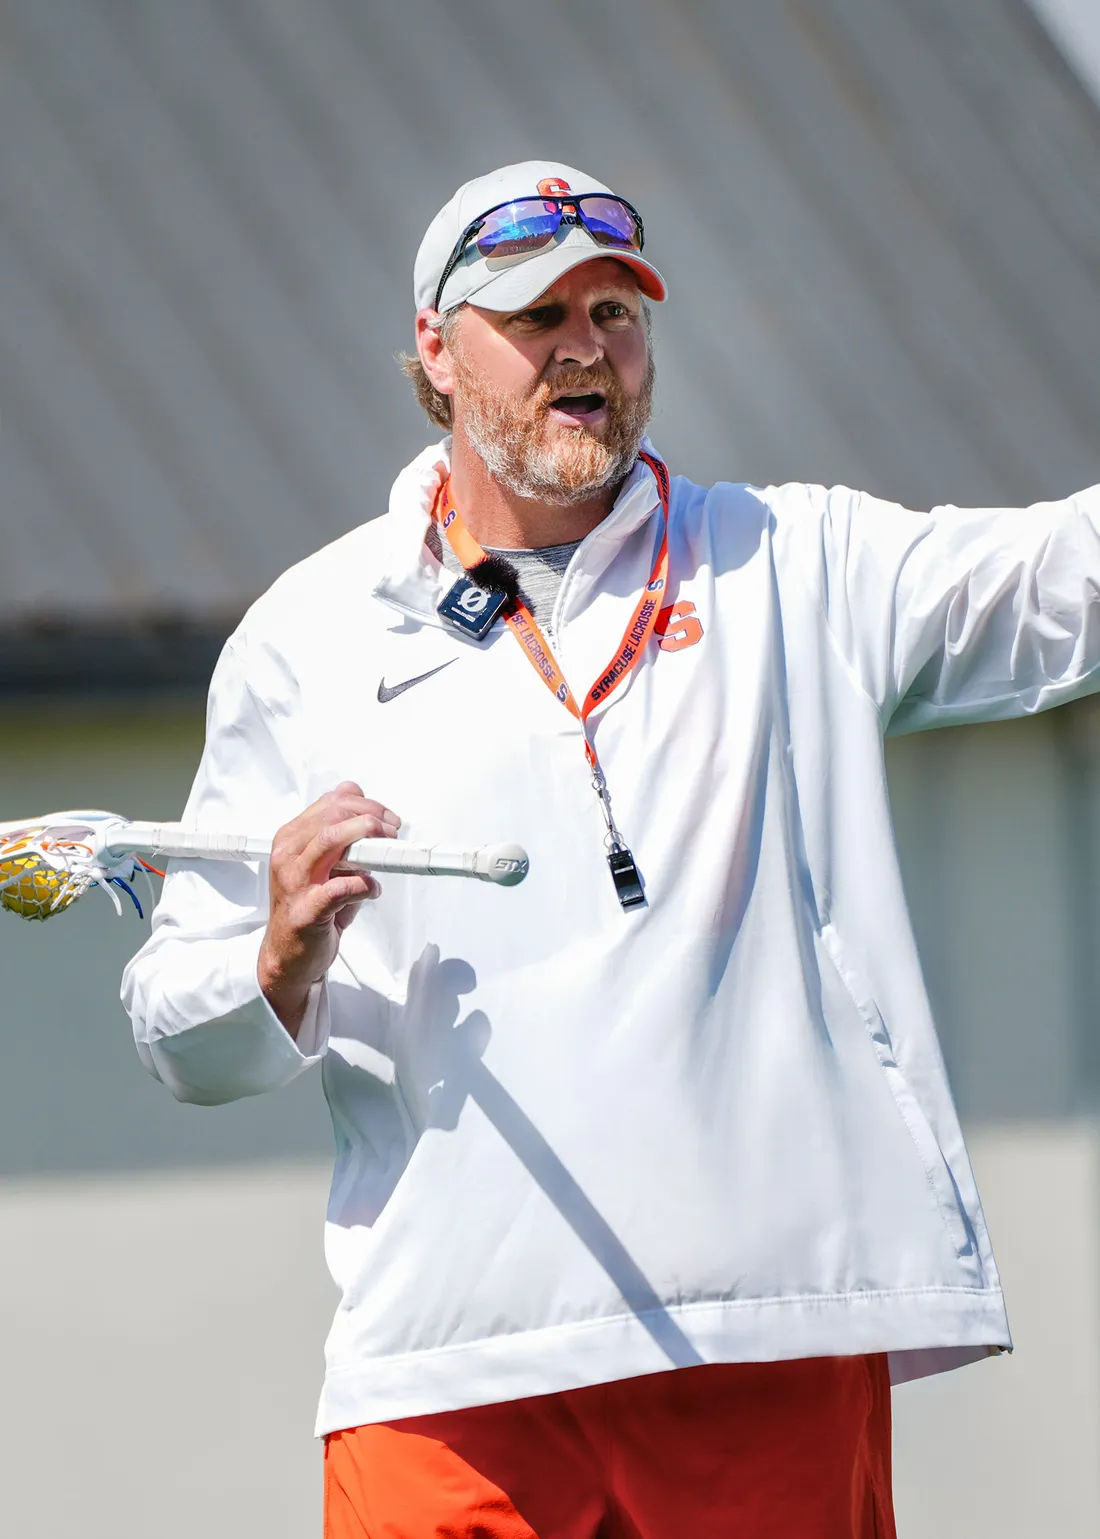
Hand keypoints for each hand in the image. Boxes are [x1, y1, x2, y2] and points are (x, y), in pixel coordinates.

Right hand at [258, 781, 400, 1036]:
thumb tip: (353, 792)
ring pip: (331, 841)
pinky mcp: (306, 911)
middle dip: (372, 818)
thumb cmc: (309, 906)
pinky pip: (340, 888)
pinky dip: (365, 884)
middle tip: (393, 832)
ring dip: (368, 839)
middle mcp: (288, 855)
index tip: (388, 817)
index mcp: (290, 838)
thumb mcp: (322, 861)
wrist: (288, 955)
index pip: (330, 803)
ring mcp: (294, 882)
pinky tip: (373, 889)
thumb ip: (336, 829)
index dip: (367, 805)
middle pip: (333, 816)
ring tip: (389, 850)